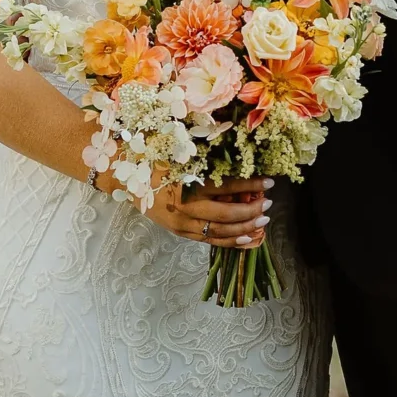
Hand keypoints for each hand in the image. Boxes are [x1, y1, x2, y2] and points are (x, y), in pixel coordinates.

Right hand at [114, 171, 271, 249]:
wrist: (126, 177)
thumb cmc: (156, 159)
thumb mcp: (181, 154)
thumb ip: (208, 160)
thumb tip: (241, 161)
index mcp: (187, 184)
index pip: (226, 186)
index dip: (251, 185)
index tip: (270, 182)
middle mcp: (185, 208)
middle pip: (226, 214)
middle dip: (251, 211)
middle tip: (270, 205)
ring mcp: (182, 224)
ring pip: (220, 232)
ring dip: (245, 229)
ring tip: (263, 222)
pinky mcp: (181, 233)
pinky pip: (210, 241)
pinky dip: (231, 242)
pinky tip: (248, 238)